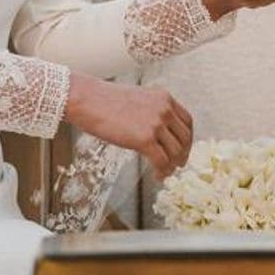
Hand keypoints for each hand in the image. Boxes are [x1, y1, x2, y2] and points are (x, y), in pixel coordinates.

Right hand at [64, 73, 194, 177]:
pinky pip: (162, 161)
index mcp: (164, 97)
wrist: (87, 99)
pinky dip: (162, 172)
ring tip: (165, 173)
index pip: (187, 121)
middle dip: (183, 154)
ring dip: (173, 165)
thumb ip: (151, 111)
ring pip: (176, 151)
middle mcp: (164, 109)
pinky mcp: (145, 139)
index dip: (187, 138)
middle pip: (185, 137)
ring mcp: (156, 124)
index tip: (183, 149)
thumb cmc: (104, 101)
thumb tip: (158, 133)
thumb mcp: (137, 100)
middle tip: (178, 165)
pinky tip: (157, 176)